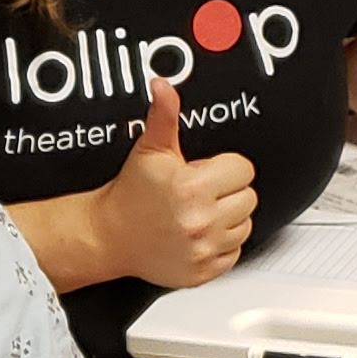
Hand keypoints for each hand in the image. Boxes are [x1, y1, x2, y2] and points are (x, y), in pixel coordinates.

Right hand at [93, 76, 259, 288]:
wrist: (108, 236)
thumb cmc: (130, 195)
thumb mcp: (149, 150)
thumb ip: (164, 116)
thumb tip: (163, 86)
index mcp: (192, 187)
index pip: (243, 169)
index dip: (224, 167)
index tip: (205, 172)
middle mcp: (200, 220)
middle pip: (248, 197)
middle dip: (227, 192)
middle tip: (200, 193)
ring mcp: (203, 248)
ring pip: (245, 225)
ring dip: (228, 218)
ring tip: (199, 212)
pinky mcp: (203, 271)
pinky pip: (235, 253)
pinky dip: (221, 244)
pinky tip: (199, 234)